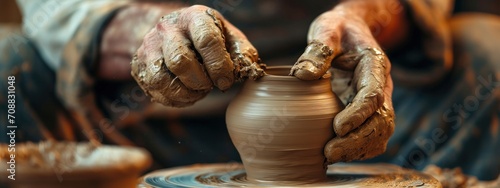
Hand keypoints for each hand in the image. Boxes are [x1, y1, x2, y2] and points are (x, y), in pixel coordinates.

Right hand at [131, 5, 263, 106]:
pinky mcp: (138, 64)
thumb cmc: (208, 36)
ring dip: (185, 93)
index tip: (226, 81)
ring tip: (198, 91)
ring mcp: (149, 46)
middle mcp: (167, 29)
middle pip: (180, 61)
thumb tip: (248, 70)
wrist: (172, 31)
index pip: (206, 41)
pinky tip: (186, 95)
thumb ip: (242, 52)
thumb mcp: (228, 36)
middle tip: (211, 86)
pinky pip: (153, 89)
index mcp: (194, 18)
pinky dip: (173, 100)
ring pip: (162, 78)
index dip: (219, 66)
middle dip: (200, 82)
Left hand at [290, 10, 394, 163]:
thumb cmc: (338, 29)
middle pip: (381, 120)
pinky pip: (373, 135)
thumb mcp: (327, 30)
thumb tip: (302, 74)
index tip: (338, 127)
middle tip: (329, 151)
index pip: (373, 95)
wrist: (351, 30)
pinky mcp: (368, 111)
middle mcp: (381, 85)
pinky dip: (359, 148)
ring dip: (359, 148)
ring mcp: (378, 100)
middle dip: (358, 140)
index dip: (358, 114)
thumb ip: (317, 49)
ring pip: (381, 132)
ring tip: (331, 156)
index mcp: (374, 65)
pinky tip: (337, 153)